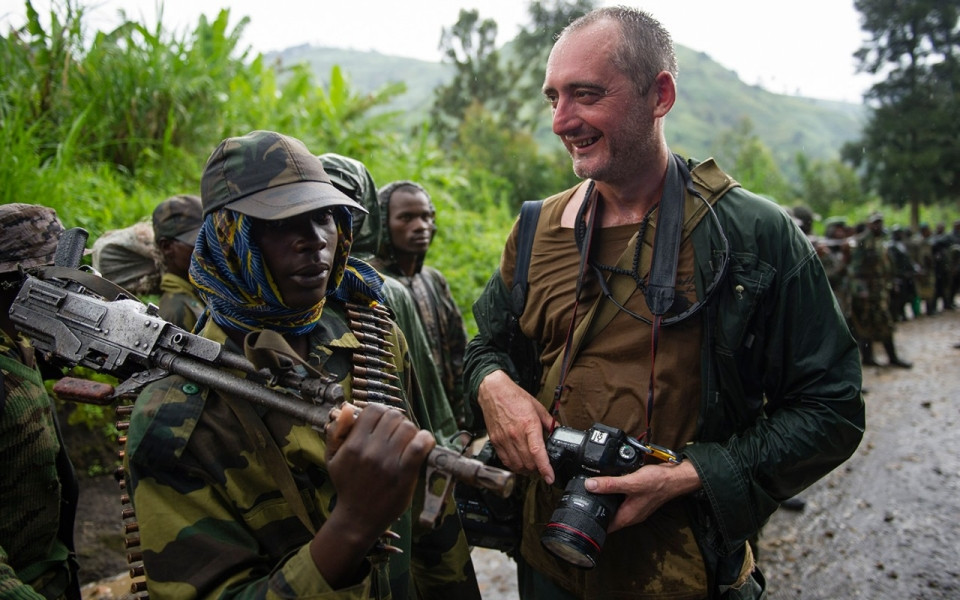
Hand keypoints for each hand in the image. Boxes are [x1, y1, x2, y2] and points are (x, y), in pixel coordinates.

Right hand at [326, 403, 434, 532]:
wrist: (357, 518)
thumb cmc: (347, 485)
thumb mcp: (332, 458)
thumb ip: (336, 431)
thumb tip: (347, 407)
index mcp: (353, 445)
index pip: (374, 410)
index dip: (381, 413)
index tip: (383, 424)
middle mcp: (370, 451)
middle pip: (393, 416)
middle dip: (397, 422)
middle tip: (396, 434)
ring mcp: (387, 463)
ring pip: (408, 428)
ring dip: (411, 431)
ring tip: (407, 442)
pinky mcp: (404, 475)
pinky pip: (419, 446)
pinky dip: (425, 440)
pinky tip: (424, 443)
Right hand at [478, 370, 554, 482]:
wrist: (494, 392)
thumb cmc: (514, 397)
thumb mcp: (537, 407)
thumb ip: (549, 422)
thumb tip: (557, 432)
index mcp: (528, 424)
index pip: (537, 452)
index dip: (545, 468)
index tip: (550, 477)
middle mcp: (515, 434)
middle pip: (528, 463)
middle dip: (538, 470)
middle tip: (543, 469)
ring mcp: (504, 439)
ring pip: (517, 465)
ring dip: (527, 470)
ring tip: (533, 467)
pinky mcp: (496, 442)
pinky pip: (506, 461)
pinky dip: (514, 466)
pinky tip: (520, 463)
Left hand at [584, 461, 700, 532]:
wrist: (675, 478)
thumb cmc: (657, 483)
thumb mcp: (631, 482)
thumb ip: (610, 484)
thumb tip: (590, 485)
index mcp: (627, 516)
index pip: (606, 527)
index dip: (593, 524)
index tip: (580, 518)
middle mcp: (631, 514)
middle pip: (609, 517)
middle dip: (597, 511)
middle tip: (581, 503)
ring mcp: (635, 507)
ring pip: (615, 508)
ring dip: (606, 502)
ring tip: (591, 494)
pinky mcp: (638, 498)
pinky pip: (622, 499)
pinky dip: (615, 493)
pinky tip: (610, 484)